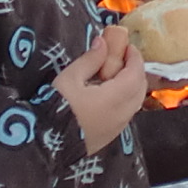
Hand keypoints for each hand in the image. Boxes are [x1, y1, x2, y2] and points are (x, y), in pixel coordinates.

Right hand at [55, 25, 147, 145]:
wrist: (47, 143)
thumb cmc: (56, 107)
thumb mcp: (70, 78)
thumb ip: (90, 60)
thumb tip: (102, 43)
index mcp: (114, 98)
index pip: (135, 74)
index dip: (135, 58)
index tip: (127, 46)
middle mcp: (121, 114)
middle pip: (140, 89)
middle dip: (136, 71)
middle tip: (123, 58)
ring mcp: (117, 127)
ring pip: (135, 102)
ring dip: (132, 86)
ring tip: (117, 74)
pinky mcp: (110, 136)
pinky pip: (127, 113)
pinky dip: (126, 99)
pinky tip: (111, 94)